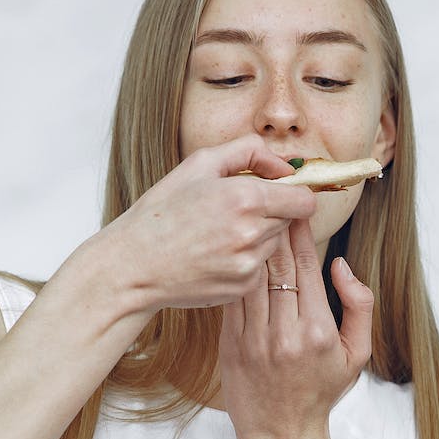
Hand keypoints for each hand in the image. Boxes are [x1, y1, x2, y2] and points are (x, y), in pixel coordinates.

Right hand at [105, 133, 318, 309]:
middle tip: (237, 210)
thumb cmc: (162, 211)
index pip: (304, 200)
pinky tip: (215, 254)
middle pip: (290, 221)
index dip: (295, 193)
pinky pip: (259, 268)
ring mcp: (249, 264)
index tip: (280, 192)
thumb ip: (249, 152)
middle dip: (272, 212)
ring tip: (220, 234)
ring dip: (258, 236)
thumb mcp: (200, 164)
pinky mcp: (242, 286)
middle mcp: (252, 234)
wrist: (134, 264)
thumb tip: (284, 164)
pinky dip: (244, 259)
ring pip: (275, 244)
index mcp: (245, 198)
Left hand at [217, 217, 374, 438]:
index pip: (307, 266)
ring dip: (249, 243)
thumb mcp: (357, 354)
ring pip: (250, 276)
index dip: (300, 231)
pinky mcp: (231, 344)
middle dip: (274, 226)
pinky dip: (234, 271)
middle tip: (270, 197)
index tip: (297, 206)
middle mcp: (285, 333)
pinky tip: (234, 250)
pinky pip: (232, 298)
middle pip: (276, 264)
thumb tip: (341, 266)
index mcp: (318, 331)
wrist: (280, 433)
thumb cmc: (321, 392)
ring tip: (248, 214)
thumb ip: (359, 307)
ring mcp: (254, 339)